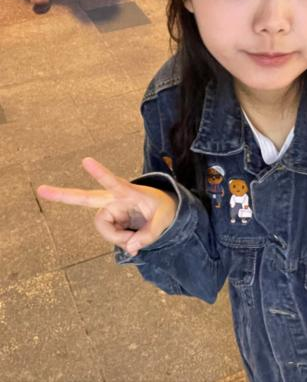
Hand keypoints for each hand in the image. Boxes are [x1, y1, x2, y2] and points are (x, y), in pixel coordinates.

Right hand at [37, 157, 177, 255]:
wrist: (161, 209)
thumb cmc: (163, 208)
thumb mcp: (164, 220)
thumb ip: (149, 235)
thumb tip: (130, 247)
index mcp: (128, 192)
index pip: (113, 182)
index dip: (100, 173)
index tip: (86, 160)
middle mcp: (114, 198)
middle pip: (85, 198)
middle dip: (63, 195)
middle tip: (40, 190)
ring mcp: (109, 209)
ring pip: (104, 229)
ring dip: (118, 238)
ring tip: (135, 238)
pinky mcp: (109, 219)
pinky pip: (110, 236)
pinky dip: (120, 240)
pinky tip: (131, 238)